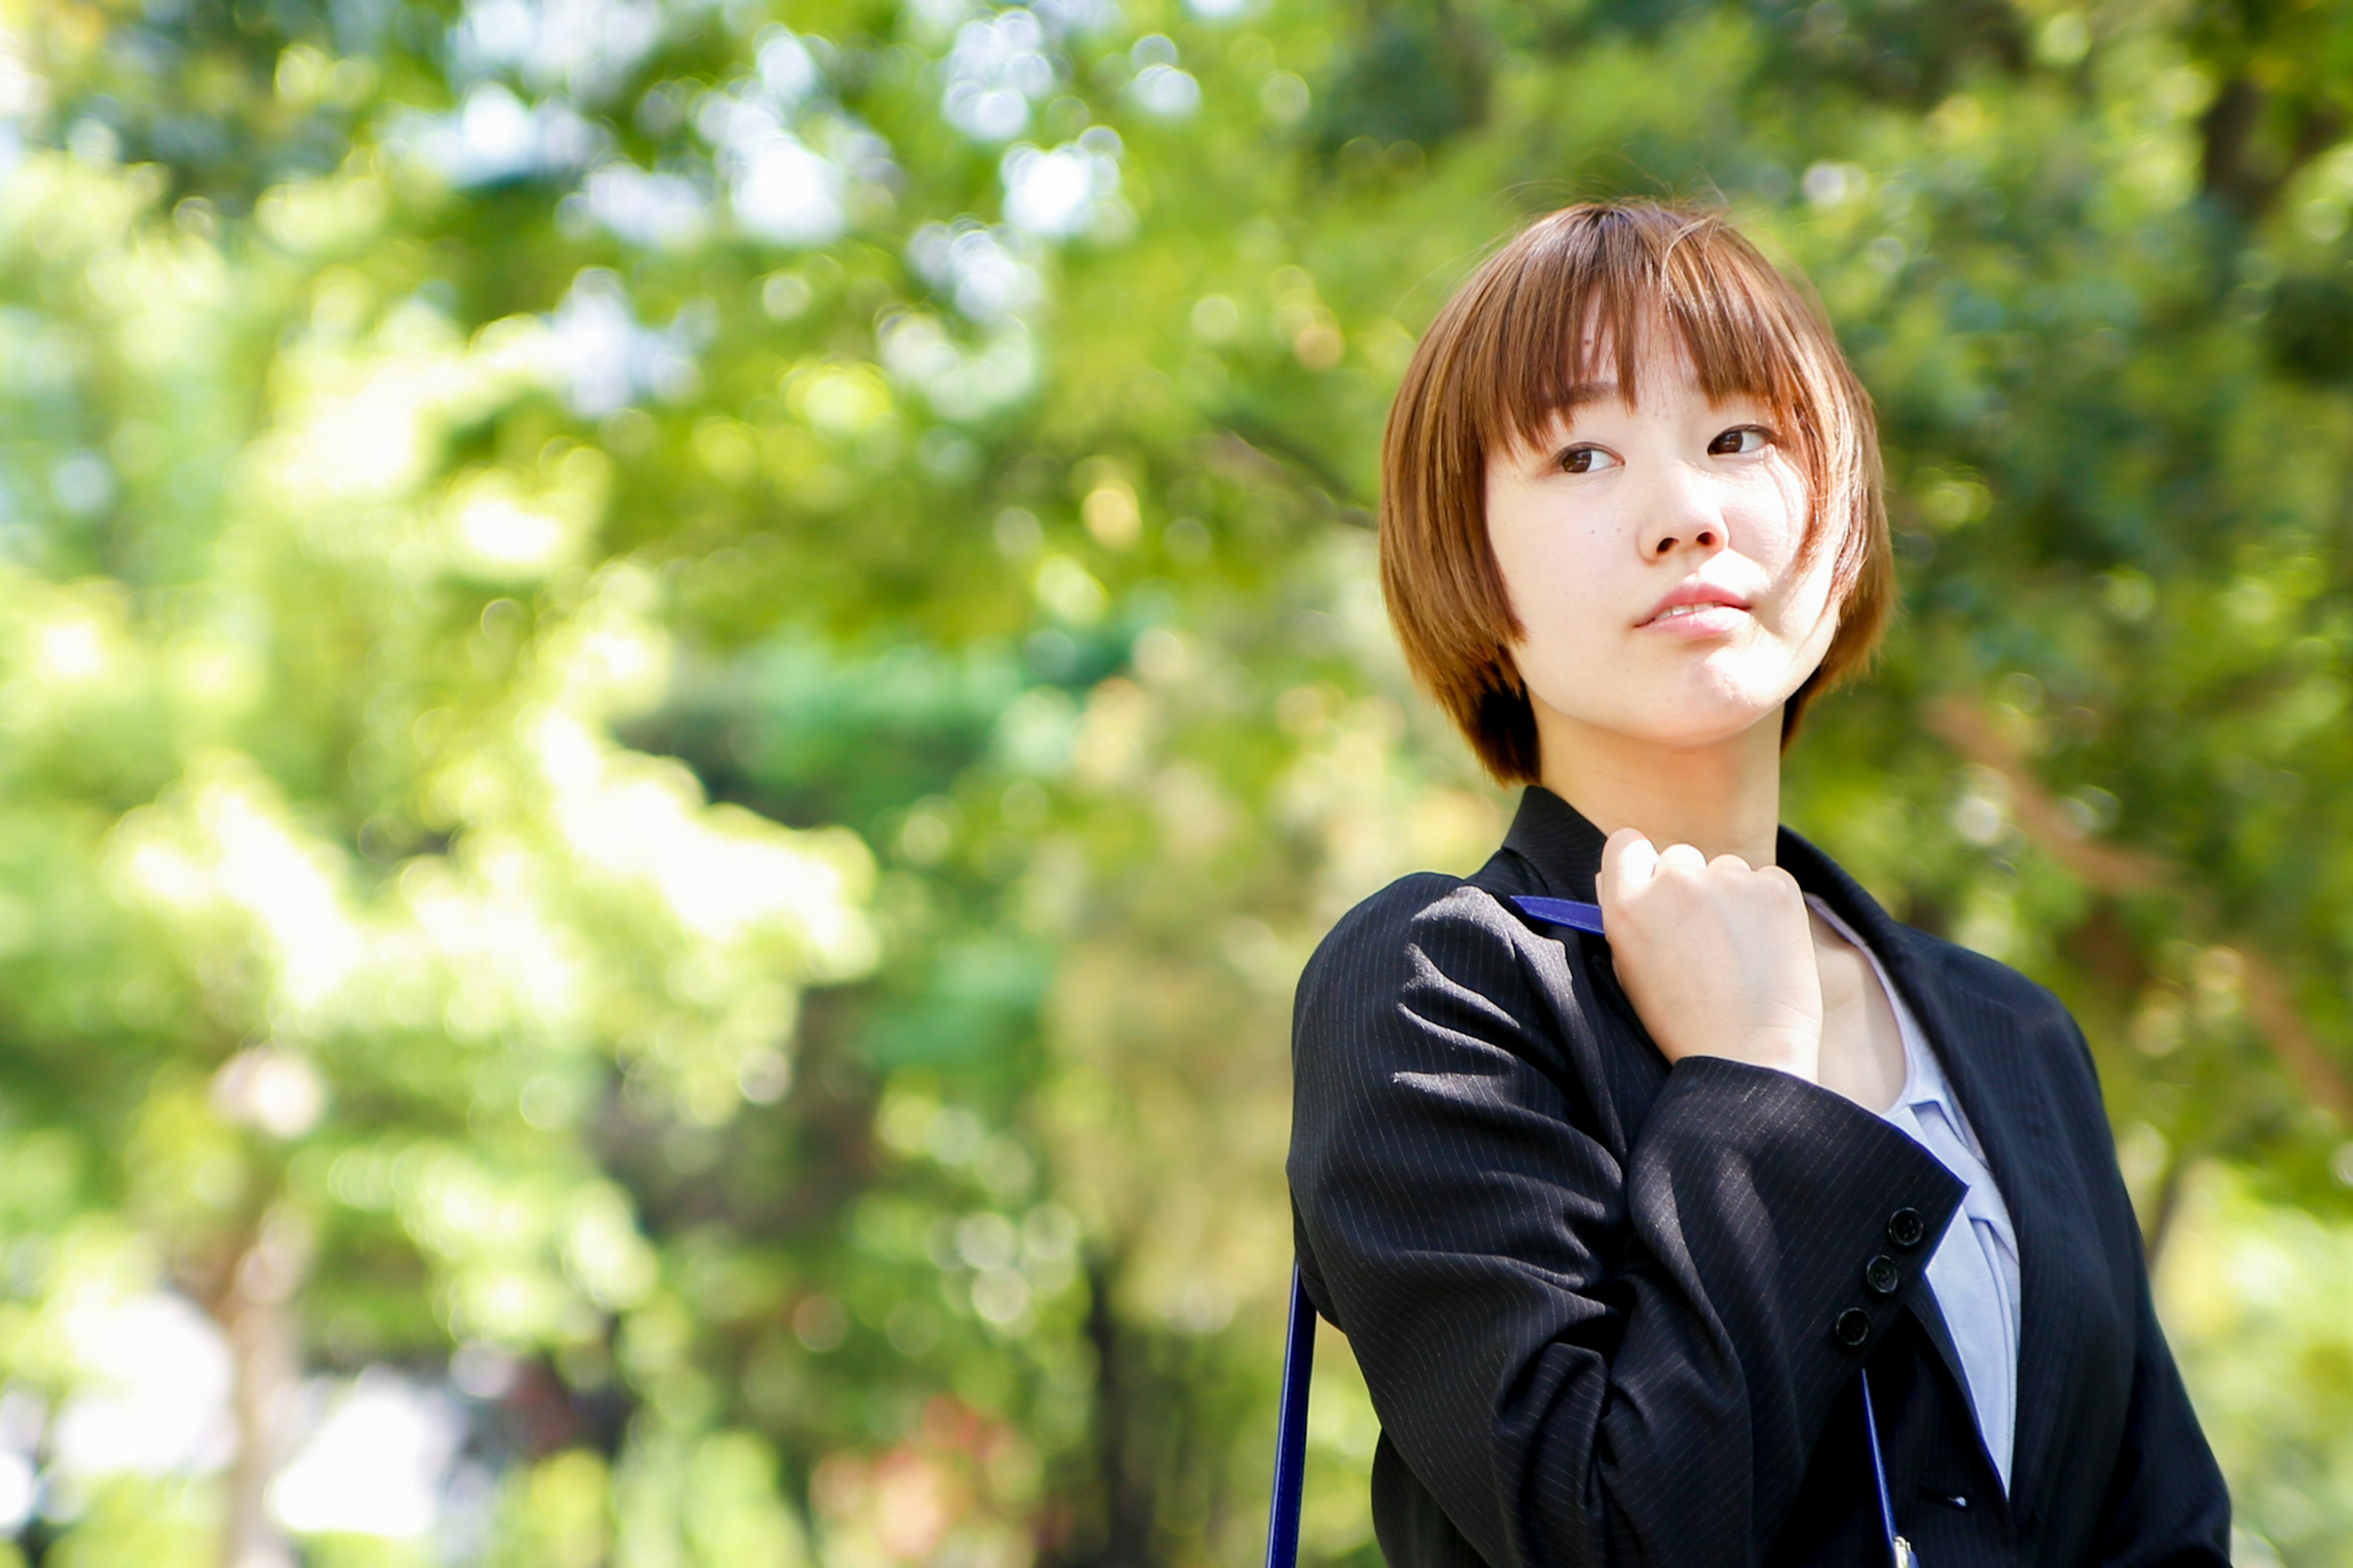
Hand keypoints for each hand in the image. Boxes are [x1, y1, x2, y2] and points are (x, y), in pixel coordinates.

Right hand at [1596, 828, 1822, 1080]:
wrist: (1749, 1057)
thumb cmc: (1685, 1025)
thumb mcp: (1631, 972)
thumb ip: (1626, 916)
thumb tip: (1620, 873)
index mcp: (1628, 906)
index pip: (1626, 844)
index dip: (1641, 864)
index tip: (1656, 887)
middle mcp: (1673, 883)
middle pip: (1679, 858)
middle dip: (1691, 887)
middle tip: (1705, 938)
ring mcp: (1727, 881)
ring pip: (1726, 869)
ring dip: (1732, 897)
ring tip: (1740, 952)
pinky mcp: (1775, 888)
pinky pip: (1768, 880)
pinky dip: (1769, 906)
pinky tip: (1767, 948)